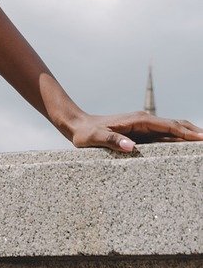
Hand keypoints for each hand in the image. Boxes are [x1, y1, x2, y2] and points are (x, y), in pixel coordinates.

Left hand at [69, 111, 202, 153]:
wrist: (78, 125)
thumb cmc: (86, 133)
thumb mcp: (96, 138)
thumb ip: (113, 142)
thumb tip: (131, 147)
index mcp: (139, 121)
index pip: (170, 126)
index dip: (187, 133)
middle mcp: (144, 121)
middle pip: (176, 125)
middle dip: (194, 132)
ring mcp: (144, 127)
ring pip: (172, 130)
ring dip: (189, 135)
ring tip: (202, 144)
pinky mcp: (140, 133)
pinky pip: (163, 136)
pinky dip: (178, 139)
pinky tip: (185, 147)